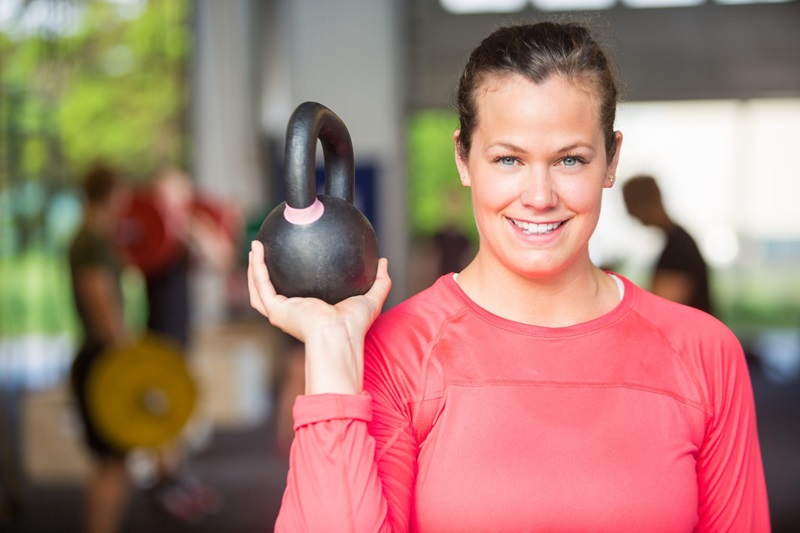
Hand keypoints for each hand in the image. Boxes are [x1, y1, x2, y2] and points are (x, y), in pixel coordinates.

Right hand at [248, 240, 390, 393]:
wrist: (339, 336)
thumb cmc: (354, 326)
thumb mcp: (371, 298)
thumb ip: (381, 281)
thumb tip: (384, 261)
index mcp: (308, 313)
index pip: (294, 296)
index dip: (289, 281)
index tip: (291, 261)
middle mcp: (291, 314)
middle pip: (270, 293)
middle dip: (264, 275)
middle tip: (265, 254)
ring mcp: (280, 313)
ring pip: (258, 289)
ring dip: (254, 270)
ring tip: (255, 249)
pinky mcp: (276, 310)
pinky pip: (261, 283)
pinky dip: (257, 266)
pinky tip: (257, 249)